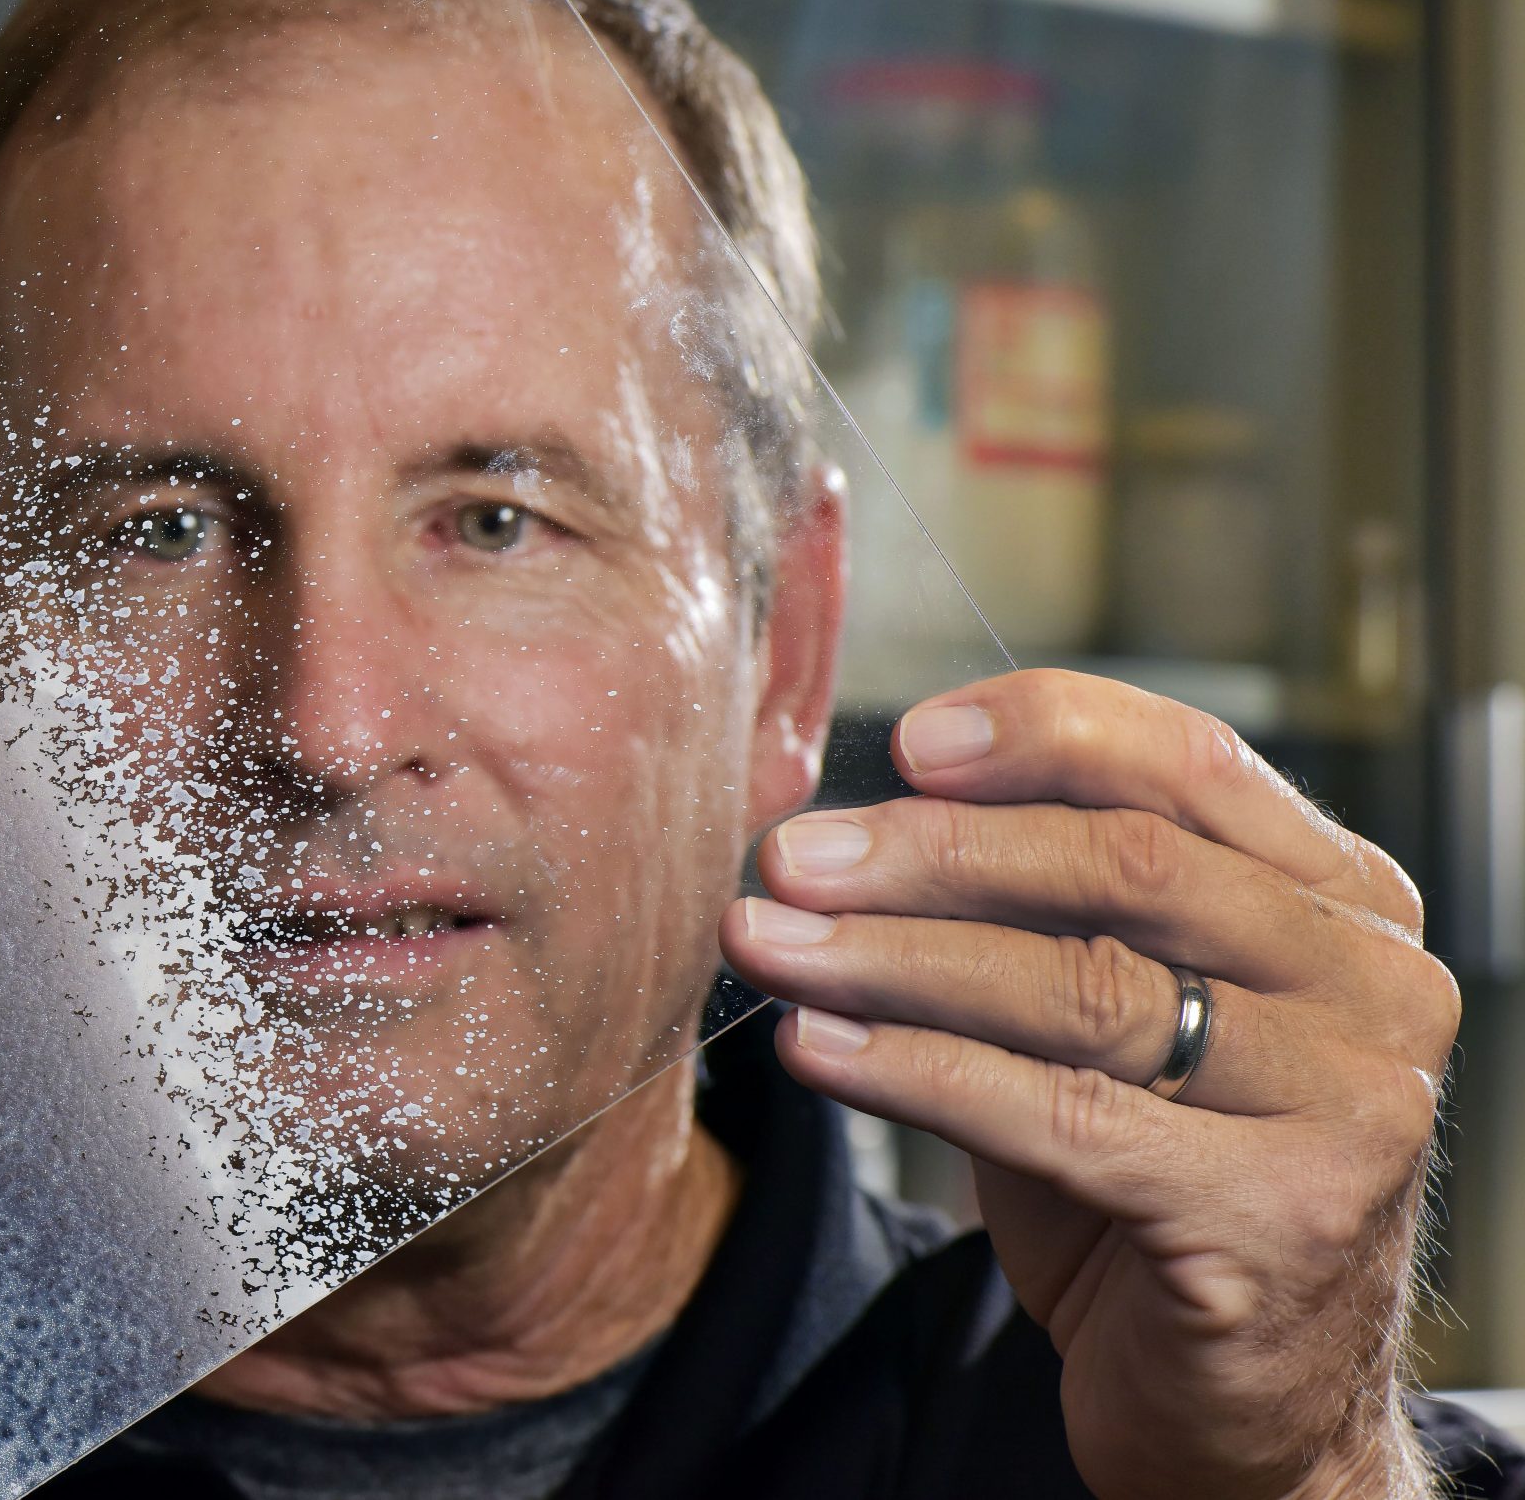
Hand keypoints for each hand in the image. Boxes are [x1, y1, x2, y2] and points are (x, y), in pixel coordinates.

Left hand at [718, 669, 1456, 1499]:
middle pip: (1124, 868)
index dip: (1042, 733)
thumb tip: (847, 832)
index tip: (905, 741)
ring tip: (768, 943)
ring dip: (892, 958)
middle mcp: (1374, 987)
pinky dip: (914, 1072)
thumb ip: (1028, 916)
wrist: (1235, 1408)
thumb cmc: (1151, 1183)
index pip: (1188, 765)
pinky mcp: (1277, 1217)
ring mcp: (1346, 1104)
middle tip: (791, 857)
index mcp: (1344, 902)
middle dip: (931, 852)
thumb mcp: (1103, 1021)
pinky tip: (815, 1049)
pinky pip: (1059, 1117)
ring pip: (1080, 988)